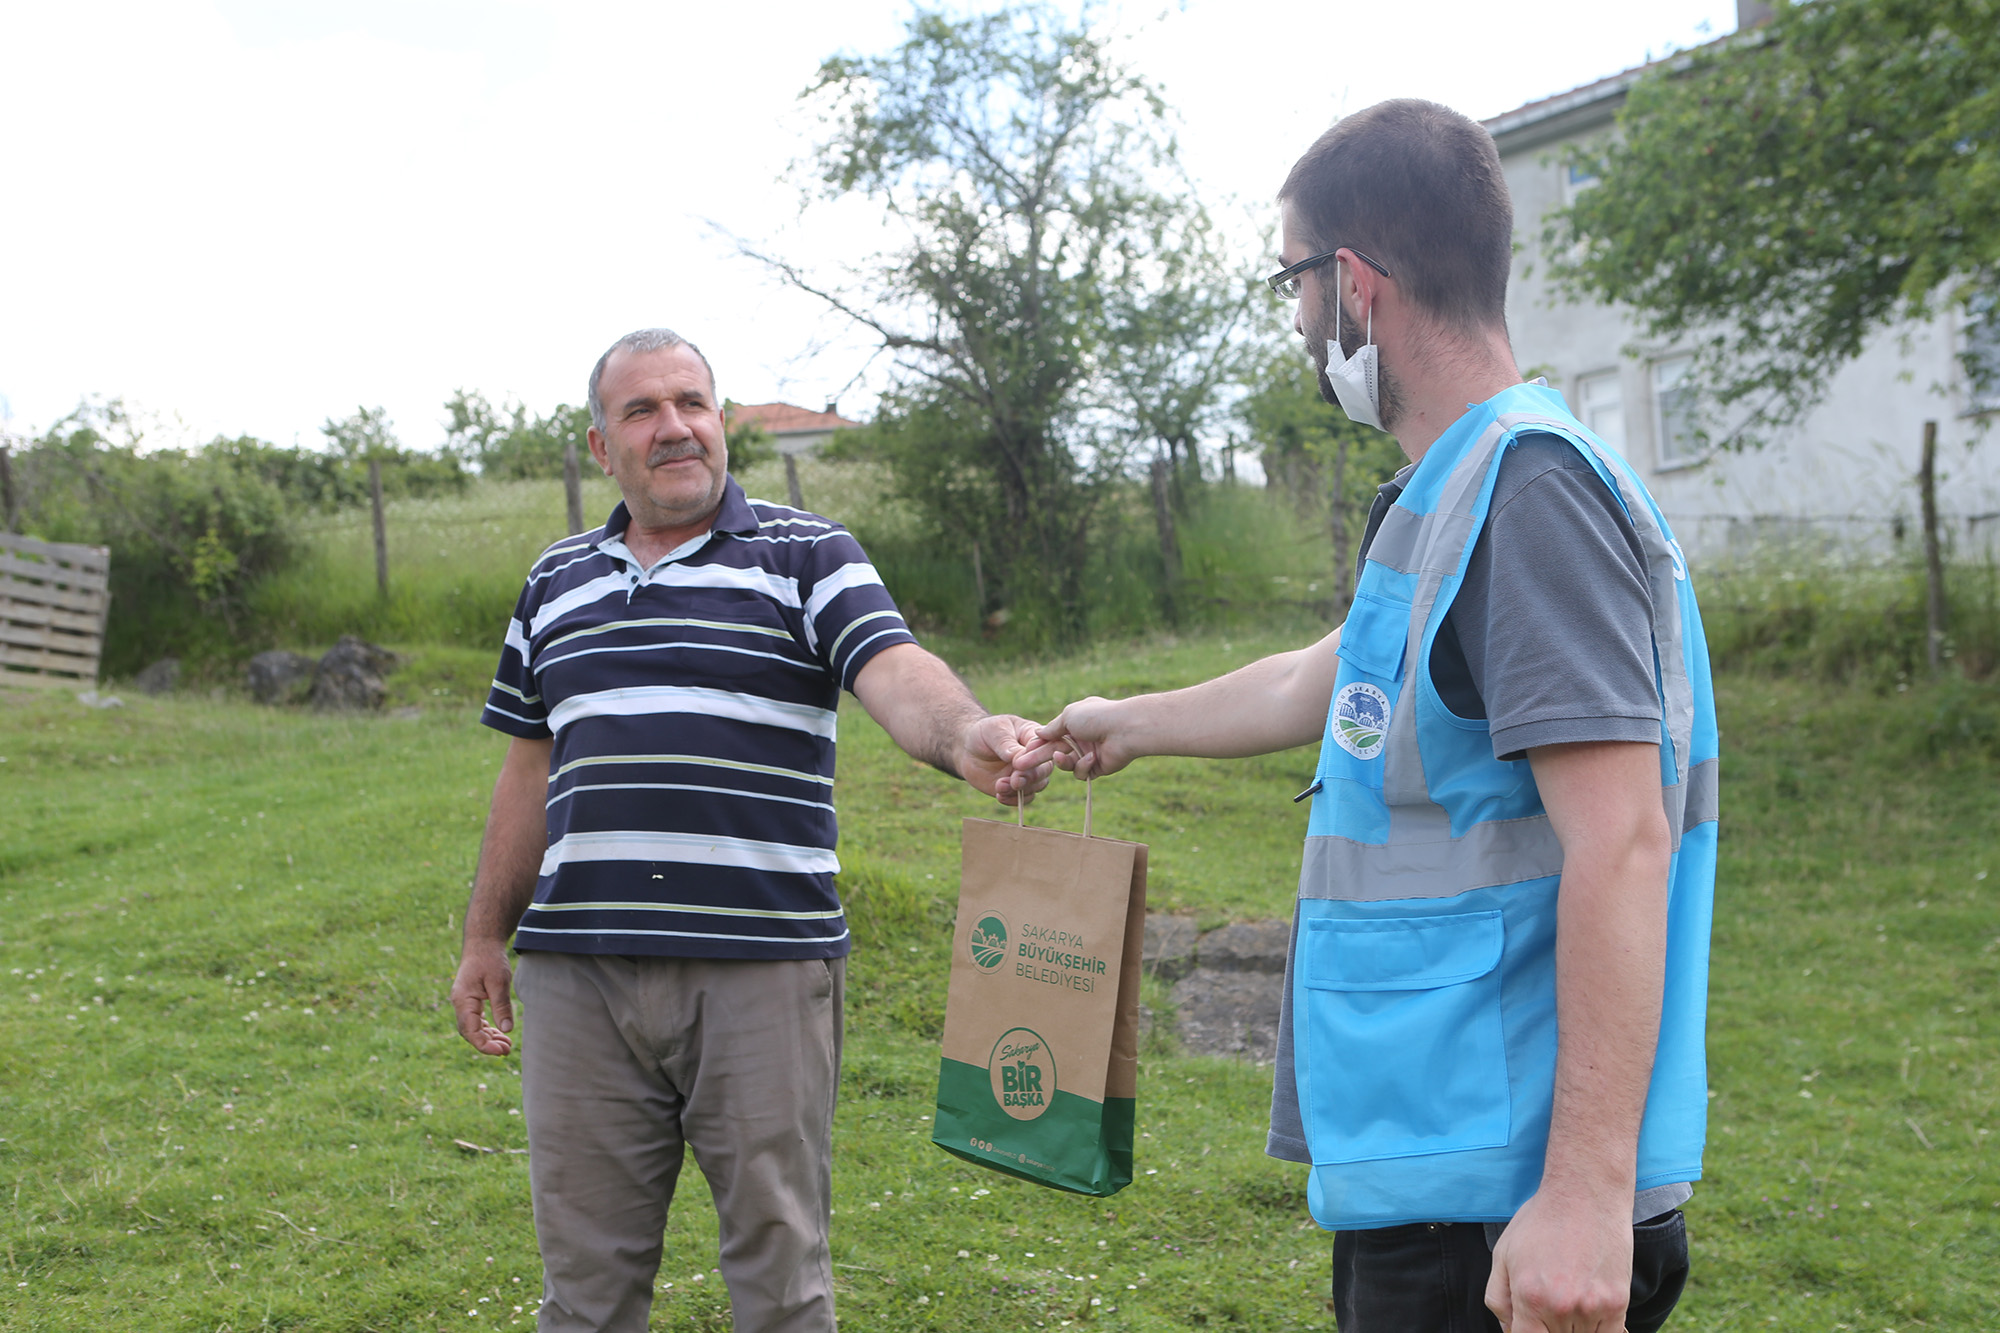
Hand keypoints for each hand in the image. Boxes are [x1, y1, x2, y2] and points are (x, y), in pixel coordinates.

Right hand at [450, 944, 515, 1056]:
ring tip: (507, 1046)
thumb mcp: (499, 982)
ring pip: (472, 1028)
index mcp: (463, 1000)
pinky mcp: (470, 1000)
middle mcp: (459, 1003)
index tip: (500, 1052)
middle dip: (487, 1044)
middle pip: (469, 1032)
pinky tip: (500, 1033)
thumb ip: (502, 1006)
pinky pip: (475, 1020)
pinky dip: (487, 1029)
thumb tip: (507, 1030)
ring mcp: (463, 1002)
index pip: (470, 1031)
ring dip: (488, 1038)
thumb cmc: (490, 959)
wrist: (482, 943)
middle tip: (507, 1051)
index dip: (484, 1045)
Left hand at [959, 713, 1052, 805]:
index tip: (1018, 763)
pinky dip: (1013, 800)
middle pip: (1045, 769)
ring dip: (1021, 790)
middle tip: (1015, 780)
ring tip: (1000, 786)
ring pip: (1037, 786)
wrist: (968, 749)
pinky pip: (1024, 799)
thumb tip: (1017, 757)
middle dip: (1031, 777)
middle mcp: (1036, 757)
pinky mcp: (1018, 789)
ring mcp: (1028, 774)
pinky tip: (1000, 796)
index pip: (1045, 747)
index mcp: (1035, 737)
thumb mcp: (994, 730)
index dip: (1036, 757)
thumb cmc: (985, 732)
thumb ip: (1006, 743)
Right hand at [1022, 697, 1135, 780]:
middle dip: (1037, 758)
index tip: (1020, 751)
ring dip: (1063, 762)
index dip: (1035, 744)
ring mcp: (1088, 754)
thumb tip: (1038, 733)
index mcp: (1074, 723)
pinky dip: (1084, 766)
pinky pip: (1081, 773)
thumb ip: (1053, 727)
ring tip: (1063, 758)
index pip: (1050, 736)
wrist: (1125, 730)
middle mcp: (1080, 739)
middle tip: (1019, 767)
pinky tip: (1092, 758)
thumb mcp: (1069, 716)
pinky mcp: (1097, 768)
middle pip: (1053, 752)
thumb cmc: (1097, 717)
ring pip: (1066, 765)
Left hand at [1485, 1186, 1633, 1332]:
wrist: (1585, 1196)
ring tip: (1569, 1296)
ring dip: (1572, 1328)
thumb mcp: (1503, 1254)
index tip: (1531, 1322)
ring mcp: (1592, 1307)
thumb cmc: (1540, 1222)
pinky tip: (1589, 1314)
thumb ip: (1499, 1300)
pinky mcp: (1617, 1303)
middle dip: (1547, 1327)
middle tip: (1549, 1300)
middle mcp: (1561, 1307)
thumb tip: (1509, 1332)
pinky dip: (1598, 1331)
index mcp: (1529, 1297)